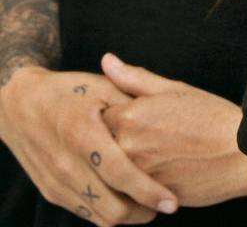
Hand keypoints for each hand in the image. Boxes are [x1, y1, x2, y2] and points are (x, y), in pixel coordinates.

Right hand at [0, 65, 178, 224]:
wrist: (20, 106)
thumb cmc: (68, 92)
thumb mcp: (103, 87)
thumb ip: (134, 101)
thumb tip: (168, 114)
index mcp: (83, 134)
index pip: (120, 173)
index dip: (148, 191)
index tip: (171, 202)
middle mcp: (66, 164)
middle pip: (110, 206)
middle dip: (142, 212)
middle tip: (166, 204)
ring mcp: (56, 182)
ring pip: (98, 216)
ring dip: (126, 216)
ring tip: (149, 204)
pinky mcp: (51, 192)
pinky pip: (84, 212)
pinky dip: (107, 212)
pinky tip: (125, 200)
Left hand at [100, 53, 246, 206]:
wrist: (243, 153)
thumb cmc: (212, 116)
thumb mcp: (175, 89)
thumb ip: (135, 78)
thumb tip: (107, 60)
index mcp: (130, 116)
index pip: (98, 116)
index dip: (112, 115)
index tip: (129, 116)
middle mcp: (126, 147)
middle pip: (101, 146)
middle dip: (115, 141)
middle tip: (147, 137)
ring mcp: (134, 176)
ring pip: (112, 171)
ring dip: (123, 164)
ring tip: (154, 154)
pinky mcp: (145, 198)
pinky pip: (127, 192)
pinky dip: (134, 185)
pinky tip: (158, 173)